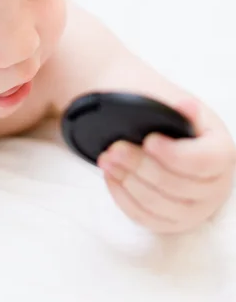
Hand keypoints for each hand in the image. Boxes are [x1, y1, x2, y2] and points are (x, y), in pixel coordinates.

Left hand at [98, 99, 235, 233]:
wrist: (162, 132)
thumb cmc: (170, 116)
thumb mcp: (178, 106)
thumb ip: (182, 111)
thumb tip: (185, 105)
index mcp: (221, 153)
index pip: (203, 162)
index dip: (174, 154)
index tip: (149, 140)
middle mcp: (215, 187)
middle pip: (176, 185)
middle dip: (140, 165)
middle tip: (115, 148)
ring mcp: (194, 209)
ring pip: (157, 204)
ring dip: (127, 180)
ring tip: (107, 159)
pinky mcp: (172, 222)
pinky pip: (144, 216)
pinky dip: (123, 196)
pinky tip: (111, 175)